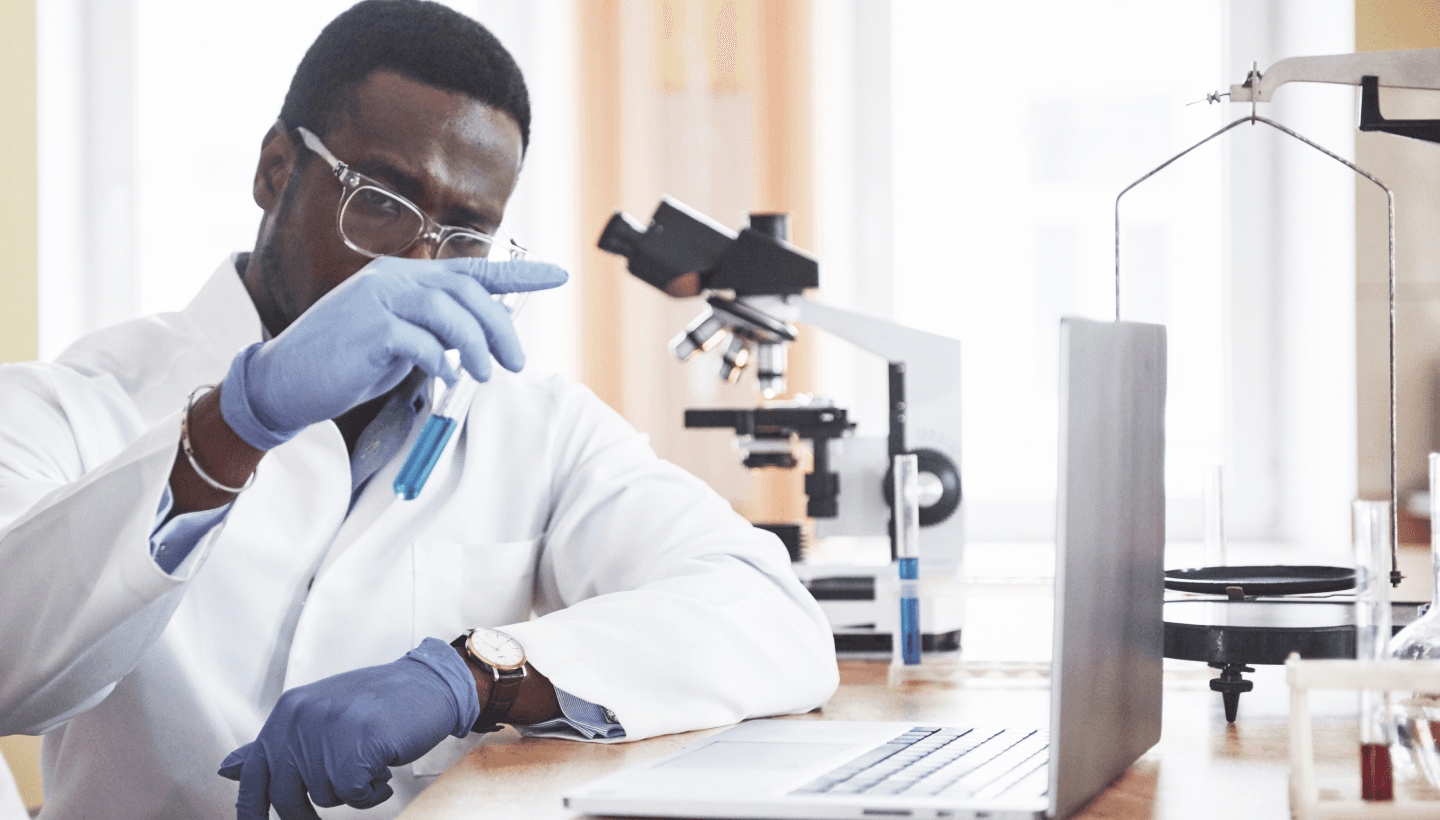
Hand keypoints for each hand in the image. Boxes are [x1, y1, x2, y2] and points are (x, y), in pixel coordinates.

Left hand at [217, 638, 480, 819]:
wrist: (429, 684)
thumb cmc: (377, 703)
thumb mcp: (319, 715)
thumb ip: (277, 744)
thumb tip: (227, 769)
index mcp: (288, 711)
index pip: (254, 774)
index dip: (252, 810)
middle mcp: (302, 718)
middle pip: (287, 796)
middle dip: (308, 811)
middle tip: (345, 792)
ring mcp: (330, 730)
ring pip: (325, 797)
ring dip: (352, 791)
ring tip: (372, 763)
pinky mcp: (359, 744)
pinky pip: (355, 794)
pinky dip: (373, 792)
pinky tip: (385, 769)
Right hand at [220, 256, 567, 449]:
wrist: (285, 380)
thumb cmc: (347, 362)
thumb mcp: (400, 339)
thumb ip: (435, 330)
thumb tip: (480, 342)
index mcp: (405, 276)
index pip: (472, 270)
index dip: (519, 274)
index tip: (559, 275)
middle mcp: (393, 279)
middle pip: (468, 293)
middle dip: (501, 327)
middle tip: (516, 362)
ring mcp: (378, 301)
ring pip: (449, 313)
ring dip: (477, 346)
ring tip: (486, 374)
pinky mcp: (368, 331)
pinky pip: (420, 342)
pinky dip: (441, 361)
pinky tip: (446, 376)